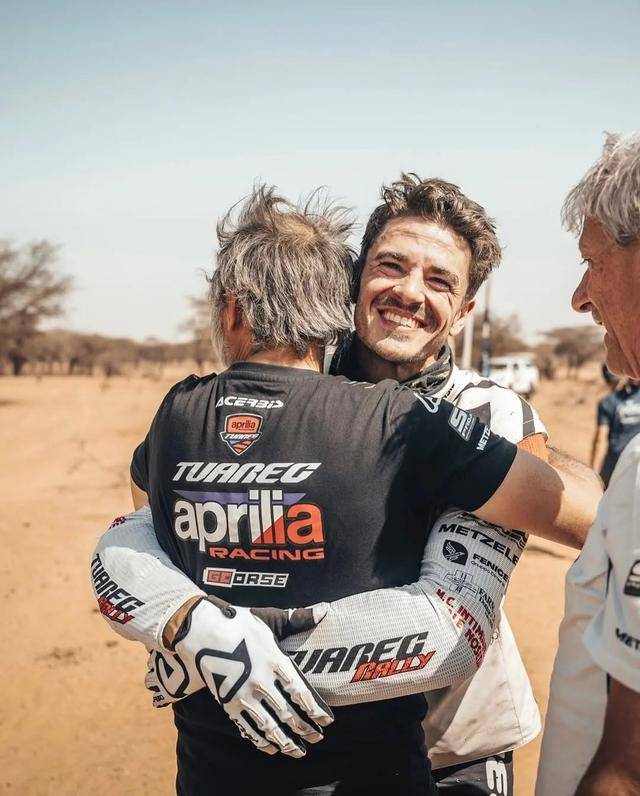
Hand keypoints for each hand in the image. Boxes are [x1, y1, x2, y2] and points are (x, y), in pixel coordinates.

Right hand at [147, 597, 330, 757]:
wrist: (201, 631)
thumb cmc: (239, 622)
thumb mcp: (269, 617)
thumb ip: (298, 619)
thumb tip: (324, 611)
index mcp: (275, 661)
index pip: (301, 692)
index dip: (315, 709)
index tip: (327, 721)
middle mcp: (262, 682)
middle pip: (289, 713)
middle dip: (306, 729)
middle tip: (317, 738)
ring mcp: (244, 695)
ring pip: (270, 726)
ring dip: (286, 742)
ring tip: (299, 752)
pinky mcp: (228, 704)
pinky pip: (247, 729)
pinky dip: (261, 741)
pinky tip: (271, 749)